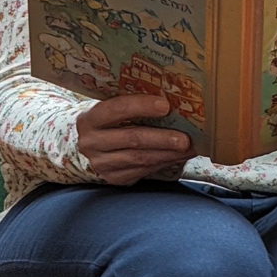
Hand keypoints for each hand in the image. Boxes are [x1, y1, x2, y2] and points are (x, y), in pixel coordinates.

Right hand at [77, 94, 195, 186]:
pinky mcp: (113, 177)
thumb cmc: (107, 120)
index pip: (116, 109)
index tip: (165, 105)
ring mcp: (101, 163)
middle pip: (132, 139)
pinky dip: (163, 162)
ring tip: (189, 148)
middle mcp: (92, 142)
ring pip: (139, 158)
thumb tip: (171, 98)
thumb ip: (131, 103)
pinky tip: (177, 156)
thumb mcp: (110, 107)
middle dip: (162, 138)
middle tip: (185, 139)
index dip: (141, 106)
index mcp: (90, 118)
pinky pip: (142, 170)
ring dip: (168, 153)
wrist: (88, 144)